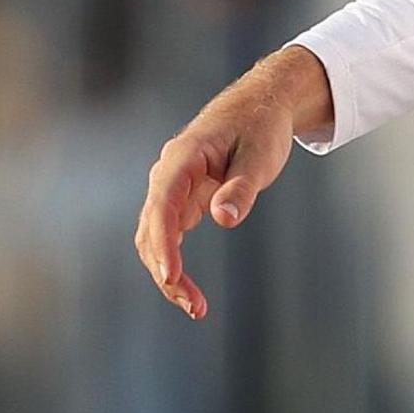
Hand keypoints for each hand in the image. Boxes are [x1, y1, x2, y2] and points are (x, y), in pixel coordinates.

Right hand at [136, 47, 332, 320]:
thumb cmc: (261, 128)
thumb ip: (242, 187)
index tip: (172, 277)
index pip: (162, 206)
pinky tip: (188, 289)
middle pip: (152, 230)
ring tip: (195, 307)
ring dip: (167, 272)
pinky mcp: (180, 199)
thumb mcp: (261, 156)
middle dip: (166, 271)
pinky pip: (167, 235)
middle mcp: (166, 175)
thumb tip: (223, 220)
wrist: (260, 105)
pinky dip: (173, 261)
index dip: (164, 244)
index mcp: (181, 159)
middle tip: (195, 307)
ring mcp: (169, 188)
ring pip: (155, 237)